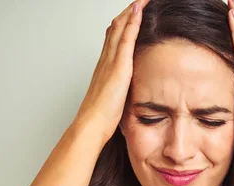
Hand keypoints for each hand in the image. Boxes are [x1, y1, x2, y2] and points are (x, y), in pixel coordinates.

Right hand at [74, 0, 149, 143]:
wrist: (91, 124)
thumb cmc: (100, 117)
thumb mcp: (112, 101)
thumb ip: (118, 93)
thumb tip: (124, 96)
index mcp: (105, 68)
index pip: (114, 39)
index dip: (123, 24)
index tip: (132, 14)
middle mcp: (105, 60)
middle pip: (116, 28)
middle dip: (128, 13)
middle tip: (138, 2)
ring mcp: (111, 61)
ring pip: (120, 28)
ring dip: (131, 11)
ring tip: (141, 0)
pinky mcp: (118, 66)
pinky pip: (126, 38)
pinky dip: (133, 22)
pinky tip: (139, 10)